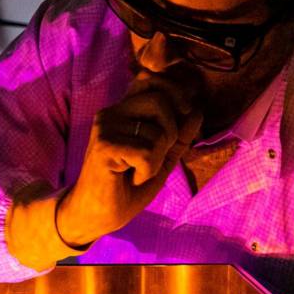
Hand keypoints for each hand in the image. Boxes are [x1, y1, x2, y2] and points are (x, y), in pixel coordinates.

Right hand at [56, 71, 202, 246]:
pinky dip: (147, 171)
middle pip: (160, 99)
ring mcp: (105, 128)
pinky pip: (147, 152)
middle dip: (172, 131)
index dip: (174, 90)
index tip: (185, 111)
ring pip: (158, 130)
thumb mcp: (160, 158)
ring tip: (138, 170)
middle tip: (156, 155)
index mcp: (123, 111)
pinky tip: (131, 178)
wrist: (96, 214)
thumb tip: (197, 111)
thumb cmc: (126, 186)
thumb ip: (178, 135)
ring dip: (158, 158)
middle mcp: (111, 113)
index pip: (149, 79)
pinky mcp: (104, 146)